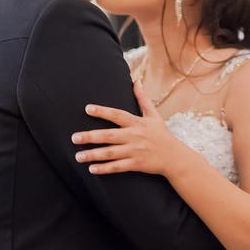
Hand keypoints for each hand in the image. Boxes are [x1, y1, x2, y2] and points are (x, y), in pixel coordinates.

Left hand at [71, 82, 194, 175]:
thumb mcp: (153, 115)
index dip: (103, 111)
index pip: (117, 115)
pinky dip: (105, 168)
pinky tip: (92, 169)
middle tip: (74, 137)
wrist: (174, 157)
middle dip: (91, 137)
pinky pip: (118, 166)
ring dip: (93, 155)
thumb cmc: (161, 134)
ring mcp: (135, 151)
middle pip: (109, 136)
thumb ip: (142, 98)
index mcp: (137, 123)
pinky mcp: (136, 164)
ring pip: (111, 153)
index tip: (87, 108)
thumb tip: (137, 80)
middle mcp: (134, 136)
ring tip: (78, 156)